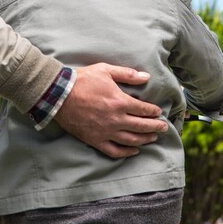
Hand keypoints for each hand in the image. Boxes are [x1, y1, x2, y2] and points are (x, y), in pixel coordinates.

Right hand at [53, 63, 167, 158]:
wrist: (59, 94)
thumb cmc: (83, 80)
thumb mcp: (105, 71)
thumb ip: (127, 74)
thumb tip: (147, 77)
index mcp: (120, 102)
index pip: (144, 110)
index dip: (154, 112)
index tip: (159, 112)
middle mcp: (116, 119)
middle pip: (141, 126)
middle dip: (155, 127)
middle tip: (163, 127)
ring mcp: (106, 132)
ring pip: (131, 140)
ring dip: (145, 139)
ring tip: (153, 138)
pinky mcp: (95, 140)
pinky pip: (114, 151)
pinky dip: (126, 152)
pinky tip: (134, 151)